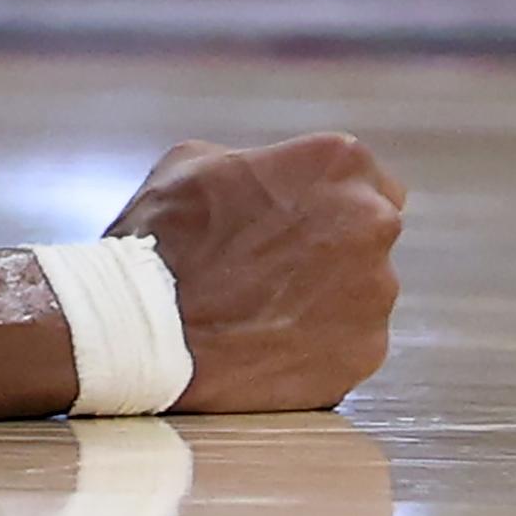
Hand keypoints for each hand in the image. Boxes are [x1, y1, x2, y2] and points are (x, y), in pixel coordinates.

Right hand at [105, 132, 406, 413]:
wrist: (141, 329)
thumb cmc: (161, 236)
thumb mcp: (195, 163)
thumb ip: (257, 166)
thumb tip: (271, 184)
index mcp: (338, 164)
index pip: (366, 177)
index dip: (325, 199)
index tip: (294, 217)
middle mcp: (373, 223)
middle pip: (368, 234)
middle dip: (332, 245)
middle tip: (272, 265)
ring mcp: (374, 294)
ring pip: (361, 292)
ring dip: (325, 297)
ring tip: (260, 310)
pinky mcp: (364, 353)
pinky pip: (349, 343)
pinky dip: (318, 344)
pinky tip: (266, 343)